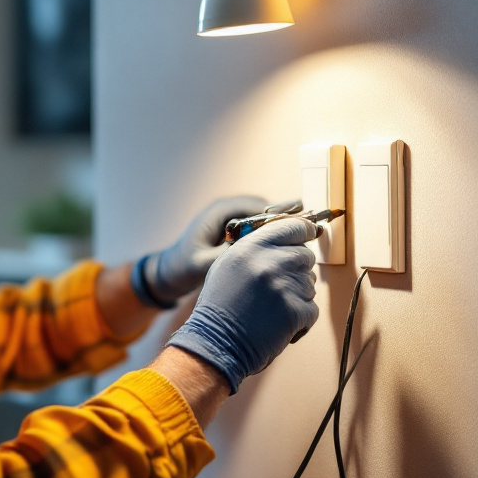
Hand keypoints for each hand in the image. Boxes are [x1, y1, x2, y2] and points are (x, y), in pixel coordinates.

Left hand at [136, 196, 293, 306]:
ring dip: (281, 231)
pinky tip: (284, 254)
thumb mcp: (201, 264)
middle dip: (287, 224)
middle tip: (307, 238)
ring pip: (267, 220)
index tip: (301, 230)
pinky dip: (273, 238)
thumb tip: (253, 254)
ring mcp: (234, 219)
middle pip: (268, 210)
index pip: (260, 207)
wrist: (170, 270)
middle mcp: (230, 209)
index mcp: (222, 211)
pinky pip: (260, 229)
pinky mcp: (236, 230)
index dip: (283, 218)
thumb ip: (224, 257)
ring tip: (300, 247)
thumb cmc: (182, 266)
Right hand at [165, 217, 319, 392]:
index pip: (293, 226)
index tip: (310, 234)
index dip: (304, 231)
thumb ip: (256, 247)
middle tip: (277, 287)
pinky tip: (280, 323)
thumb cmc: (220, 306)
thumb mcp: (228, 265)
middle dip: (297, 270)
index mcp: (251, 247)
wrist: (216, 343)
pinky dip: (301, 319)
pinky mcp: (295, 310)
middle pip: (305, 255)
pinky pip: (312, 308)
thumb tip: (287, 239)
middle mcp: (269, 261)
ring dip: (297, 296)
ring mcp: (284, 286)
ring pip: (310, 283)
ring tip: (272, 308)